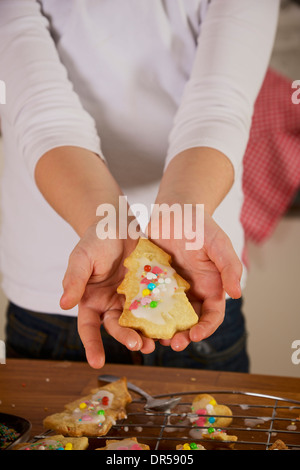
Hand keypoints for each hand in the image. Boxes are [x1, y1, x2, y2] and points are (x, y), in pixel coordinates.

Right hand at [60, 224, 155, 367]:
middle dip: (127, 338)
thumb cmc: (95, 240)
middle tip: (138, 345)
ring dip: (147, 333)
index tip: (97, 363)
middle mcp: (112, 303)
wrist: (118, 223)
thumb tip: (63, 304)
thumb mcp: (82, 257)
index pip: (89, 328)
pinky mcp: (150, 288)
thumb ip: (74, 280)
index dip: (92, 345)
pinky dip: (163, 314)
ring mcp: (132, 297)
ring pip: (139, 321)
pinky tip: (172, 321)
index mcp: (92, 300)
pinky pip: (156, 304)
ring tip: (157, 343)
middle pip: (118, 327)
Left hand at [147, 208, 242, 351]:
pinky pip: (148, 301)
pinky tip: (135, 319)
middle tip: (171, 344)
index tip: (194, 336)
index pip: (212, 316)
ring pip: (167, 316)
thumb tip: (237, 294)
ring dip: (161, 329)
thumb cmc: (200, 224)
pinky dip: (144, 313)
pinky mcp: (152, 281)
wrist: (173, 209)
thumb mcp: (218, 242)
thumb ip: (229, 266)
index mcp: (210, 286)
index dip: (205, 329)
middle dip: (182, 336)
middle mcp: (191, 291)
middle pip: (188, 322)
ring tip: (151, 338)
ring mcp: (171, 288)